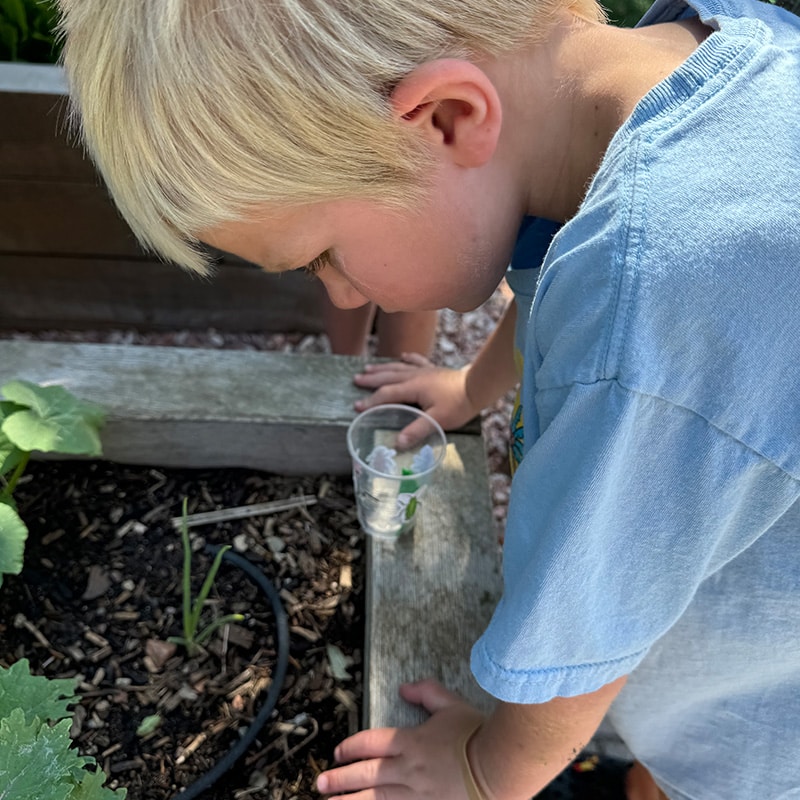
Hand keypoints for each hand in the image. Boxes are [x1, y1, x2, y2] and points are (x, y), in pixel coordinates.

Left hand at [316, 679, 486, 799]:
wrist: (500, 767)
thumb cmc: (477, 735)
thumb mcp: (451, 704)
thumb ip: (426, 692)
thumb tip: (404, 686)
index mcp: (411, 741)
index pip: (372, 742)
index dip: (351, 747)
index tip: (337, 753)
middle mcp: (408, 770)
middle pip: (366, 774)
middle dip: (340, 779)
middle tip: (320, 782)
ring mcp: (417, 795)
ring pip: (375, 799)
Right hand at [353, 354, 479, 446]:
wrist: (477, 387)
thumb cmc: (458, 405)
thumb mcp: (437, 421)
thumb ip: (417, 431)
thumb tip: (397, 443)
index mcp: (413, 388)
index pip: (387, 394)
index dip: (371, 401)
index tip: (357, 407)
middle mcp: (415, 376)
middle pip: (388, 377)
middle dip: (371, 379)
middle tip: (355, 380)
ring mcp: (425, 370)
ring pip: (398, 367)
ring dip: (383, 368)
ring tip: (368, 368)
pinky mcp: (434, 369)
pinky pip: (416, 361)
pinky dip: (407, 359)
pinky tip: (402, 356)